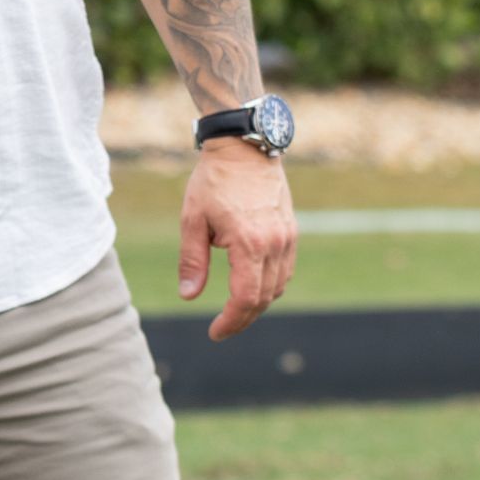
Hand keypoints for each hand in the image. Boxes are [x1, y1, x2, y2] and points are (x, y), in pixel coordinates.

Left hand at [178, 140, 295, 341]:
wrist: (244, 147)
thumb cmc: (212, 181)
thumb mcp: (192, 220)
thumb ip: (192, 261)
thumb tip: (188, 297)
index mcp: (249, 243)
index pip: (245, 298)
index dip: (231, 321)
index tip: (215, 332)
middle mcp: (275, 243)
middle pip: (264, 298)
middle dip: (242, 318)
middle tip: (221, 327)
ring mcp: (287, 237)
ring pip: (278, 287)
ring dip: (258, 304)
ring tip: (234, 310)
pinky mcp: (291, 231)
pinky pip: (285, 270)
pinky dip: (270, 285)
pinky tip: (251, 286)